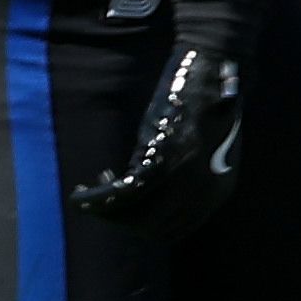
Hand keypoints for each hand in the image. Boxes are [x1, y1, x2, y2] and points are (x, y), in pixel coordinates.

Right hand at [70, 37, 240, 237]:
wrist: (211, 69)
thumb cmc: (205, 105)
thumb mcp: (206, 150)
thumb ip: (190, 178)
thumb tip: (158, 200)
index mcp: (219, 190)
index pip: (176, 231)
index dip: (145, 228)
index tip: (127, 214)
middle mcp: (204, 190)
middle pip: (152, 229)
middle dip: (121, 222)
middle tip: (104, 204)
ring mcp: (185, 176)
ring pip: (134, 217)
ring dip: (105, 212)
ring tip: (87, 199)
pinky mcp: (161, 157)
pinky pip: (123, 195)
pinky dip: (96, 199)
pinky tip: (81, 195)